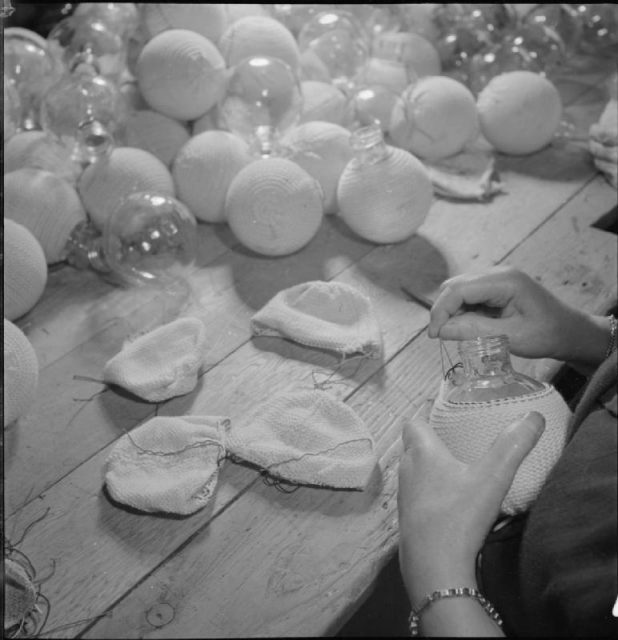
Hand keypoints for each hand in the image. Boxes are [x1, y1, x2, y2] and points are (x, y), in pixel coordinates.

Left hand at [397, 401, 544, 603]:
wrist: (434, 568)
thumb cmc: (458, 515)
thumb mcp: (492, 477)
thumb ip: (512, 445)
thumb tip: (534, 416)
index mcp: (421, 452)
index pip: (413, 423)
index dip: (427, 419)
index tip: (447, 421)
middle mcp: (406, 470)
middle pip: (414, 448)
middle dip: (433, 445)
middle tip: (460, 446)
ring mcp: (404, 498)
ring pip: (415, 474)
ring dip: (432, 472)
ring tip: (458, 475)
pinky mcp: (408, 521)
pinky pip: (419, 498)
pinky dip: (432, 496)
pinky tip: (453, 506)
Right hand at [427, 266, 609, 367]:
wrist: (570, 331)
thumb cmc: (547, 334)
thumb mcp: (511, 337)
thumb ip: (474, 330)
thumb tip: (441, 330)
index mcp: (504, 281)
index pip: (458, 289)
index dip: (440, 311)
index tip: (435, 335)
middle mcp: (497, 274)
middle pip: (455, 286)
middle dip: (443, 311)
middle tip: (443, 337)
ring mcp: (496, 279)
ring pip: (459, 290)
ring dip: (452, 312)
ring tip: (458, 334)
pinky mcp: (495, 287)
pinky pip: (469, 296)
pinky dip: (462, 311)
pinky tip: (469, 327)